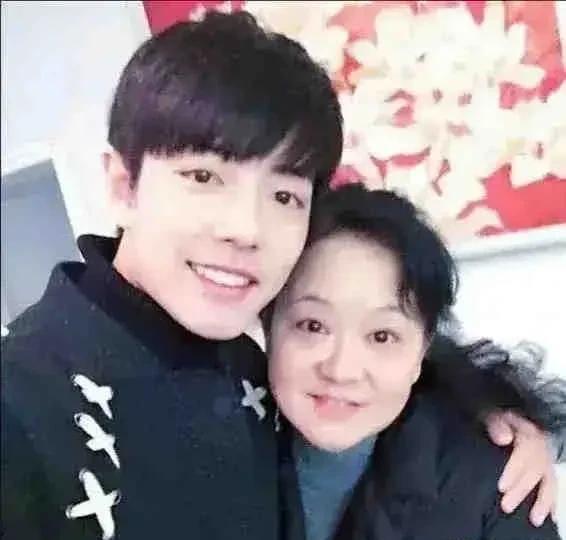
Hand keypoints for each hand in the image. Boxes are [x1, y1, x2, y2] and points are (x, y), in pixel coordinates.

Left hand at [485, 410, 556, 526]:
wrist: (507, 414)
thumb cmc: (497, 416)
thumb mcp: (492, 414)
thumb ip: (496, 424)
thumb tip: (504, 439)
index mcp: (528, 431)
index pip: (524, 454)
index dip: (514, 472)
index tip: (501, 487)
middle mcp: (541, 446)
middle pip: (535, 470)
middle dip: (521, 490)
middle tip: (506, 506)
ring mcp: (546, 457)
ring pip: (549, 480)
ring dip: (543, 501)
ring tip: (534, 519)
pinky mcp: (548, 467)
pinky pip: (554, 484)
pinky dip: (553, 501)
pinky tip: (551, 517)